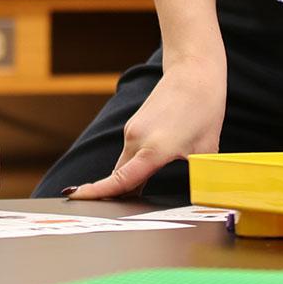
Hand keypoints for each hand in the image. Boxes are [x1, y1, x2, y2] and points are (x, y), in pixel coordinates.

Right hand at [67, 62, 225, 199]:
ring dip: (132, 177)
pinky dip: (137, 161)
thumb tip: (204, 196)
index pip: (120, 181)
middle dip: (119, 196)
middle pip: (119, 177)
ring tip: (150, 188)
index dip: (97, 194)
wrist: (195, 69)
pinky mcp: (135, 123)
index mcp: (154, 149)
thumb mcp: (208, 148)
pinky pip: (131, 150)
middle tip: (127, 215)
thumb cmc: (205, 106)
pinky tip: (157, 159)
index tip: (74, 200)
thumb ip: (199, 176)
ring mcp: (133, 129)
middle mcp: (137, 139)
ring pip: (125, 163)